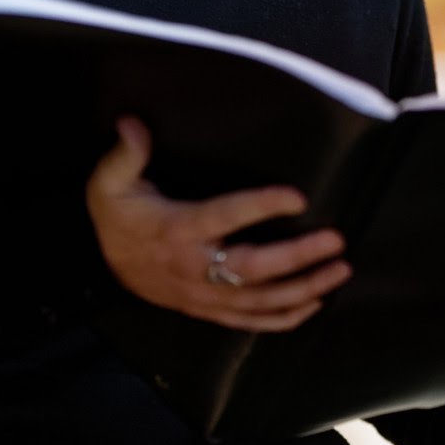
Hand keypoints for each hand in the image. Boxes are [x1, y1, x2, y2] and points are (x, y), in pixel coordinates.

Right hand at [85, 116, 350, 331]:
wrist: (105, 265)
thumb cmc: (118, 216)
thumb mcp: (110, 182)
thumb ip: (125, 154)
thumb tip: (132, 123)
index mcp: (177, 229)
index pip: (226, 216)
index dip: (261, 206)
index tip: (298, 197)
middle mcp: (195, 267)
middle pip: (253, 268)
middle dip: (298, 257)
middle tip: (336, 241)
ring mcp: (203, 295)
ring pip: (259, 300)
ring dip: (303, 289)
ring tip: (339, 271)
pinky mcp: (208, 310)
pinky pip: (250, 321)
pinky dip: (284, 318)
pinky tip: (314, 305)